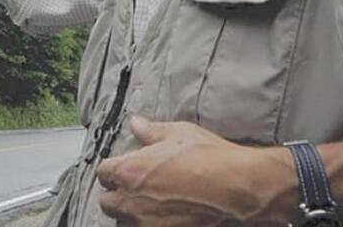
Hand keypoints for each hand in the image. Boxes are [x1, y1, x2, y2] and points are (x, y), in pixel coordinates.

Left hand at [96, 117, 295, 226]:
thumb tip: (136, 124)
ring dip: (131, 214)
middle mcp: (132, 202)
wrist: (239, 189)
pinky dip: (150, 224)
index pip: (103, 173)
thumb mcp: (178, 134)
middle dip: (118, 194)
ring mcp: (148, 223)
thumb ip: (151, 131)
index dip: (114, 169)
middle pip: (107, 202)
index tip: (124, 167)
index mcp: (129, 172)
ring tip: (149, 204)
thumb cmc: (210, 159)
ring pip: (124, 222)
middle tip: (135, 187)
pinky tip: (164, 215)